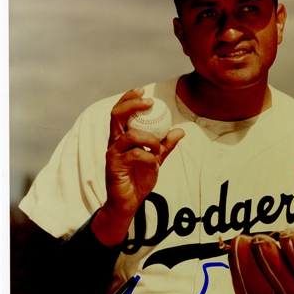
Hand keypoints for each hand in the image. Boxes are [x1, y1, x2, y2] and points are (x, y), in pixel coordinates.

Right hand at [92, 87, 184, 245]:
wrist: (129, 202)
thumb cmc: (138, 179)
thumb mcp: (156, 159)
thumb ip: (165, 146)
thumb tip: (180, 131)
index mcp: (122, 137)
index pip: (120, 112)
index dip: (129, 98)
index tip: (143, 91)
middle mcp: (114, 142)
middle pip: (116, 115)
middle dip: (132, 105)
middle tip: (149, 103)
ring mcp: (113, 154)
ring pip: (128, 135)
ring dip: (148, 137)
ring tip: (157, 146)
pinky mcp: (114, 167)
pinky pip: (134, 155)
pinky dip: (148, 156)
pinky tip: (154, 163)